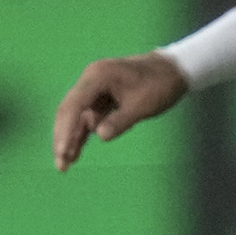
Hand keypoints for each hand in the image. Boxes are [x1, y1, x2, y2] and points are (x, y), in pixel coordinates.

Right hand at [51, 53, 188, 171]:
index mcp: (98, 76)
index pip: (74, 106)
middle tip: (61, 164)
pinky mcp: (102, 96)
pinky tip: (76, 151)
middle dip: (64, 138)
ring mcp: (95, 88)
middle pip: (69, 111)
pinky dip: (84, 133)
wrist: (174, 70)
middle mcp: (91, 80)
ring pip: (77, 116)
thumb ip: (121, 120)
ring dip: (72, 138)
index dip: (66, 131)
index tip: (62, 152)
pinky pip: (88, 116)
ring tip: (66, 164)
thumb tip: (100, 135)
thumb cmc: (161, 84)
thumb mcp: (143, 105)